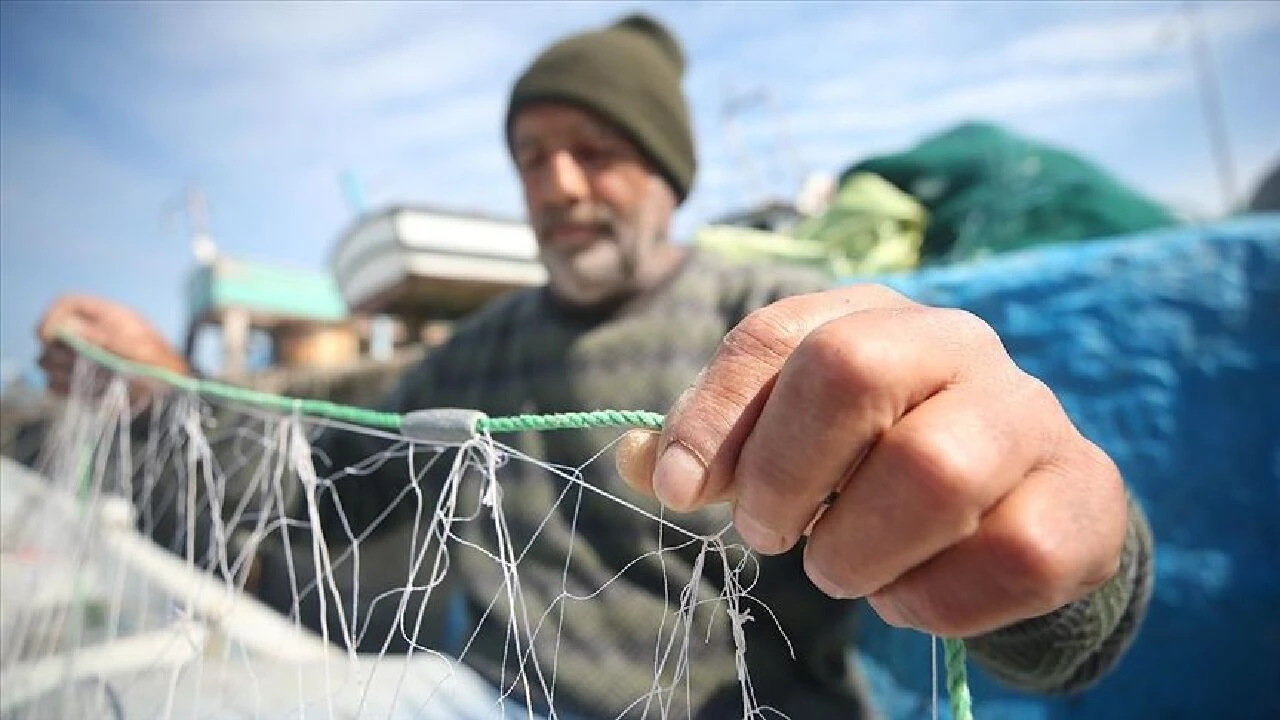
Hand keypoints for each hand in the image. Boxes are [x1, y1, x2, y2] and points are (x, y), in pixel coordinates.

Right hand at [36, 294, 189, 406]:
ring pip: (49, 360)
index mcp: (107, 317)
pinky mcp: (82, 381)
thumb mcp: (135, 348)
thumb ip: (99, 337)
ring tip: (88, 380)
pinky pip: (55, 383)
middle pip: (53, 334)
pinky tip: (86, 393)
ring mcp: (85, 358)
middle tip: (77, 364)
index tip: (47, 337)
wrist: (173, 397)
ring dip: (60, 371)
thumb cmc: (161, 367)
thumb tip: (63, 328)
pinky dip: (64, 389)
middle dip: (57, 350)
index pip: (66, 305)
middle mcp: (92, 334)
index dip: (52, 317)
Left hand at [616, 284, 1126, 636]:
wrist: (1017, 505)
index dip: (712, 415)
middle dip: (785, 472)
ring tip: (840, 570)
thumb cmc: (875, 465)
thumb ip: (712, 446)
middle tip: (769, 536)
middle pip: (851, 370)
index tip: (675, 489)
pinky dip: (933, 600)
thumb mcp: (788, 442)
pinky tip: (909, 597)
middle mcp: (955, 344)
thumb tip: (632, 458)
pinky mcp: (1081, 495)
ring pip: (932, 469)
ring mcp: (1028, 414)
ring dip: (857, 549)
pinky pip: (1007, 554)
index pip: (774, 335)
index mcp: (868, 318)